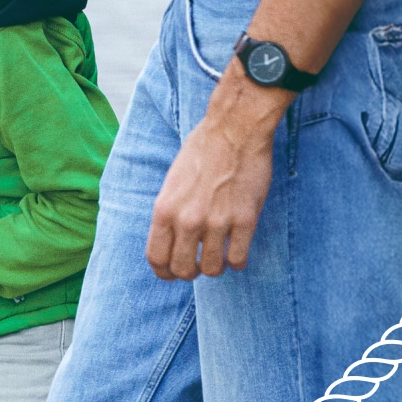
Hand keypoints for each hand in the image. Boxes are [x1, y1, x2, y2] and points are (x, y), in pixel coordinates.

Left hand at [145, 71, 287, 278]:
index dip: (164, 272)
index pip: (156, 258)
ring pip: (212, 269)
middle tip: (198, 265)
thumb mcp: (172, 182)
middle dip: (190, 273)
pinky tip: (237, 249)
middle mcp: (188, 220)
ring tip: (219, 257)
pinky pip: (238, 259)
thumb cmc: (202, 150)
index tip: (172, 273)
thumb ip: (170, 213)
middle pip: (182, 269)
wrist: (234, 129)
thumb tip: (172, 241)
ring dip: (215, 267)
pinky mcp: (245, 220)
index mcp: (164, 210)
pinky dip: (237, 261)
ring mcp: (217, 221)